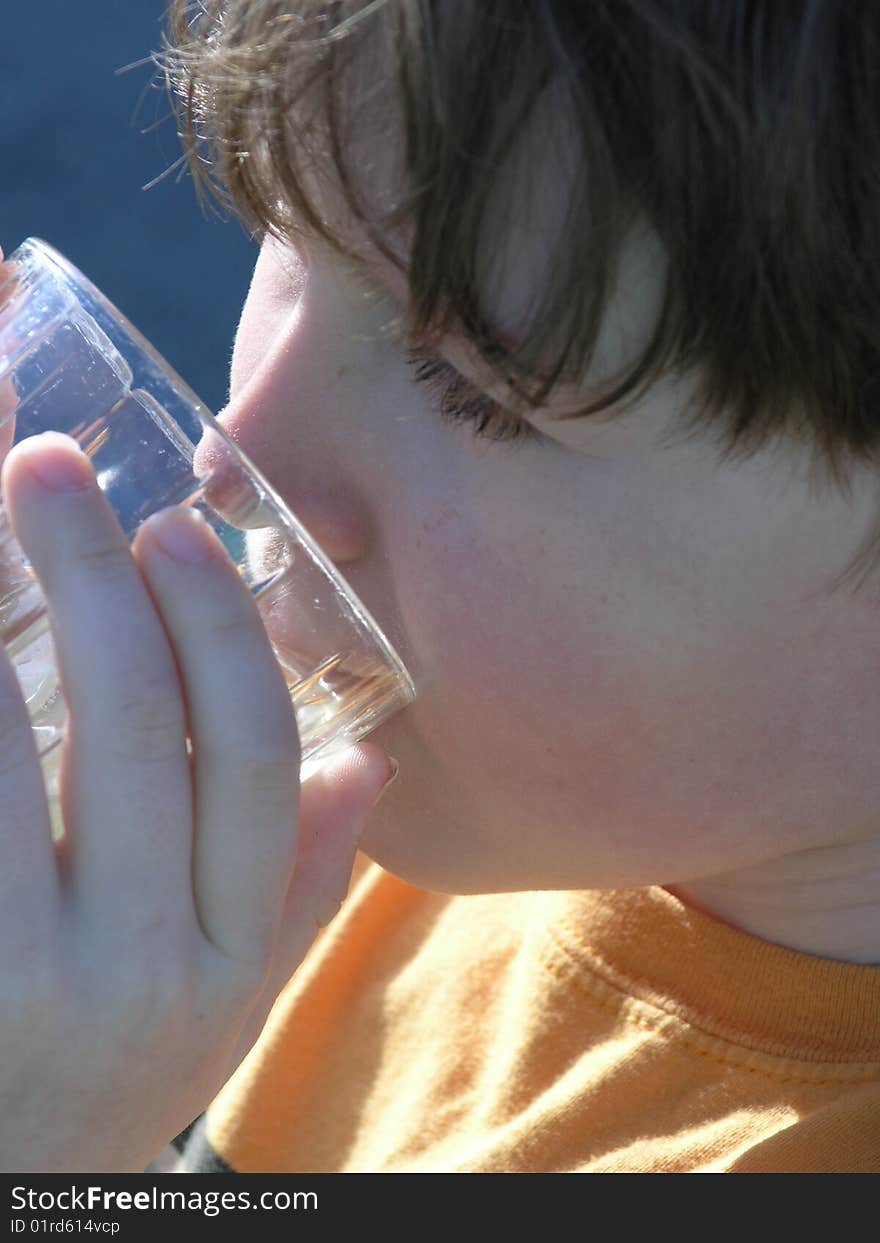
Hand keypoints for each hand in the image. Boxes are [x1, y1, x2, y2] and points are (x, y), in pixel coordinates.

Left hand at [0, 432, 393, 1172]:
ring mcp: (25, 978)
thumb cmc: (111, 1084)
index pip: (255, 762)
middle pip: (135, 725)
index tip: (178, 532)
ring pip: (9, 750)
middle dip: (93, 574)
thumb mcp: (230, 1007)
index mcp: (226, 959)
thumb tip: (366, 761)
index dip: (220, 629)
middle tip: (49, 469)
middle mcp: (137, 968)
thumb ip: (300, 888)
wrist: (12, 1200)